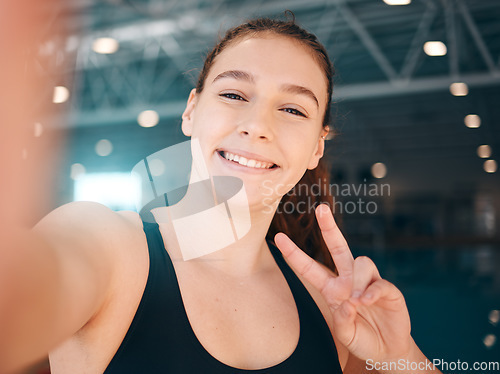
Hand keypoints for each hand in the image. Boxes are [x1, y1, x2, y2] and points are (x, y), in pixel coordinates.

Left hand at [274, 204, 410, 361]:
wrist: (387, 351)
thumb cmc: (360, 339)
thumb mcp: (344, 334)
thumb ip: (342, 320)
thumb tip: (349, 302)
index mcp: (331, 289)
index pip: (309, 268)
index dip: (294, 254)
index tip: (279, 237)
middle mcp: (348, 280)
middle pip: (337, 247)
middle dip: (329, 227)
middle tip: (321, 208)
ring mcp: (368, 281)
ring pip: (360, 262)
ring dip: (356, 282)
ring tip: (357, 302)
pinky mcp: (387, 289)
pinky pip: (378, 281)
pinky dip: (372, 291)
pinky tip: (367, 301)